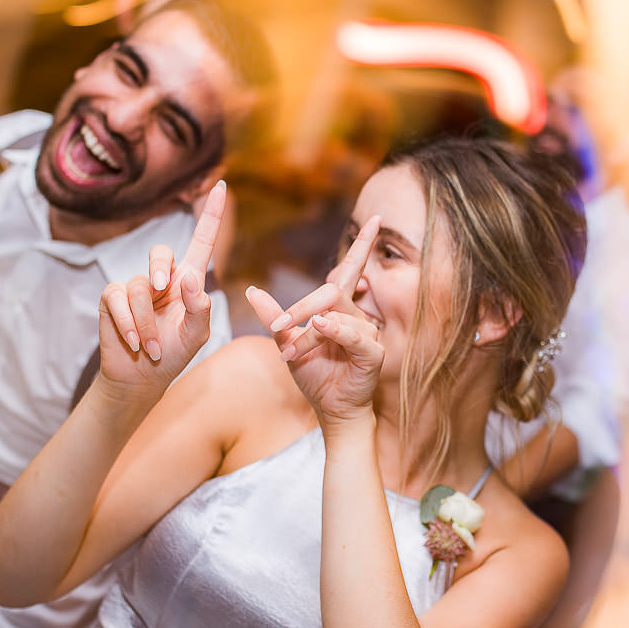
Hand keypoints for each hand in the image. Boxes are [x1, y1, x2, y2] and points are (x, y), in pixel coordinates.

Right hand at [96, 181, 224, 397]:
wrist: (142, 377)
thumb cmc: (173, 353)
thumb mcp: (196, 334)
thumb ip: (200, 308)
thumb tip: (190, 278)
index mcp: (189, 281)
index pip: (202, 241)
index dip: (212, 215)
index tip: (222, 187)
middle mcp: (162, 278)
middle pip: (160, 252)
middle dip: (160, 269)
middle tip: (163, 290)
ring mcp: (135, 286)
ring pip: (139, 287)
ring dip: (147, 323)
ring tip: (152, 347)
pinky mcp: (113, 298)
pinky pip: (118, 299)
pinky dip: (128, 323)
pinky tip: (134, 342)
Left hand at [245, 216, 382, 429]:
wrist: (330, 409)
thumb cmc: (315, 375)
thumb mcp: (287, 344)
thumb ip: (276, 317)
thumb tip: (253, 290)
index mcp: (338, 309)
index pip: (350, 270)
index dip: (363, 245)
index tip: (376, 218)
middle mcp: (356, 315)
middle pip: (330, 292)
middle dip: (300, 309)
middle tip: (278, 330)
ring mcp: (368, 333)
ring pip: (335, 316)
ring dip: (309, 335)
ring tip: (291, 355)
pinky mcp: (374, 352)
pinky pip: (356, 335)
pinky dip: (337, 331)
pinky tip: (322, 327)